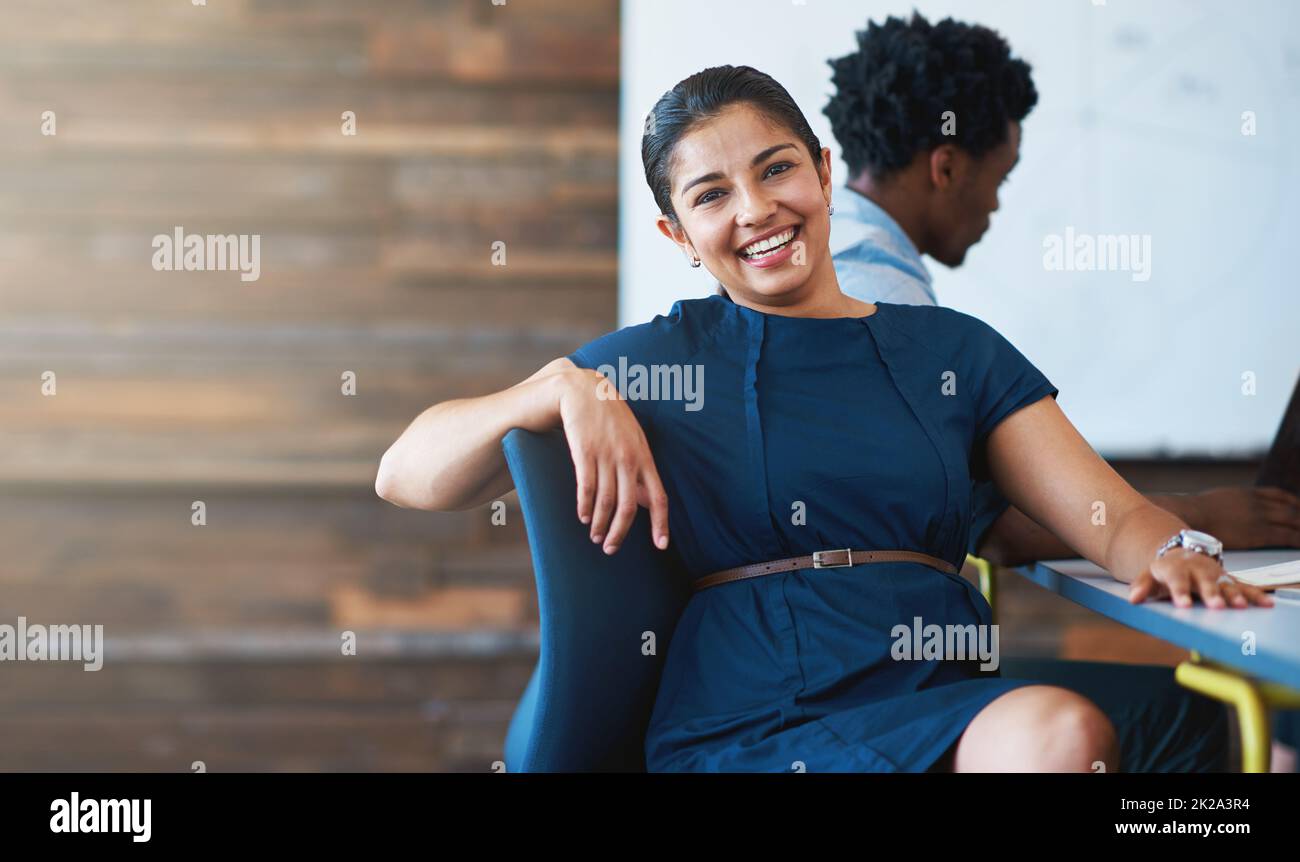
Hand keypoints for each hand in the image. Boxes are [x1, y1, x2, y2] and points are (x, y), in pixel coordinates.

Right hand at [557, 368, 669, 554]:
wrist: (584, 390)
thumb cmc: (611, 419)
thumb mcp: (633, 441)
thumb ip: (640, 471)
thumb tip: (648, 501)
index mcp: (645, 458)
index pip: (660, 497)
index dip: (662, 523)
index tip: (662, 545)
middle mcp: (629, 459)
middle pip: (629, 506)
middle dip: (620, 532)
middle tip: (610, 549)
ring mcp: (607, 455)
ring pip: (606, 501)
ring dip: (599, 524)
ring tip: (595, 536)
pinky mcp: (584, 452)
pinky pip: (585, 488)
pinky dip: (584, 507)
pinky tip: (582, 516)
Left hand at [1128, 547, 1273, 608]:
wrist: (1182, 553)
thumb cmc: (1165, 570)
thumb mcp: (1149, 575)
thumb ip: (1142, 586)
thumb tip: (1133, 599)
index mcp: (1176, 569)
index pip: (1177, 580)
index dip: (1180, 592)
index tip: (1183, 605)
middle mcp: (1198, 570)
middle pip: (1205, 582)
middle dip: (1211, 593)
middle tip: (1216, 606)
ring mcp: (1216, 574)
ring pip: (1226, 584)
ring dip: (1234, 595)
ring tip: (1240, 606)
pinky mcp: (1229, 579)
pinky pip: (1244, 587)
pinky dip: (1255, 595)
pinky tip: (1266, 603)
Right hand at [1186, 486, 1299, 549]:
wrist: (1193, 514)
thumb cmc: (1195, 511)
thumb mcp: (1217, 499)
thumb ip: (1230, 502)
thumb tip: (1228, 510)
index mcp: (1247, 493)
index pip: (1278, 495)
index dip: (1293, 500)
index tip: (1299, 505)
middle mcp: (1258, 503)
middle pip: (1290, 508)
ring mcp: (1261, 518)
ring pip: (1293, 520)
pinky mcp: (1260, 534)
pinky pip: (1287, 536)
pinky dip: (1298, 540)